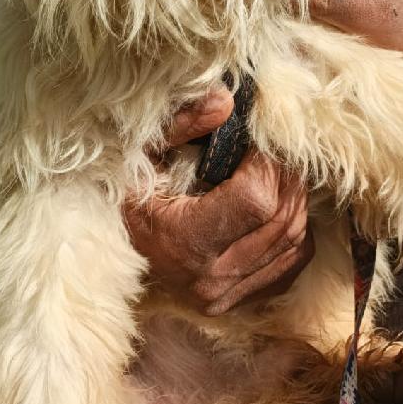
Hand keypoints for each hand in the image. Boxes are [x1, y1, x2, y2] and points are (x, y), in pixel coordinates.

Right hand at [124, 89, 312, 314]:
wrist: (106, 254)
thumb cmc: (124, 196)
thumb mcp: (139, 155)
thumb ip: (181, 125)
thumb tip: (227, 101)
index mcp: (184, 243)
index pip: (255, 199)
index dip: (266, 161)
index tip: (254, 139)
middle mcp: (212, 279)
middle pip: (282, 218)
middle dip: (285, 174)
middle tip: (270, 147)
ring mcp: (231, 296)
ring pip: (296, 239)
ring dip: (294, 197)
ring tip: (273, 171)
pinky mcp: (244, 301)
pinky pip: (294, 260)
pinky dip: (296, 227)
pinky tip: (275, 205)